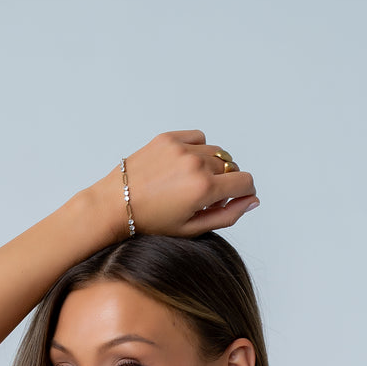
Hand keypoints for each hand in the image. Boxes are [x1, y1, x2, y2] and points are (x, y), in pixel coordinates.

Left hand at [93, 130, 259, 238]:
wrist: (114, 205)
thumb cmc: (151, 223)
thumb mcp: (192, 228)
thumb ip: (228, 215)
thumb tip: (253, 200)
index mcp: (204, 189)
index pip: (246, 182)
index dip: (246, 192)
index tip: (237, 198)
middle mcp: (196, 164)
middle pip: (231, 168)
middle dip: (225, 182)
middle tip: (203, 197)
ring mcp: (181, 148)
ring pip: (216, 152)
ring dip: (212, 166)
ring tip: (191, 182)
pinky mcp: (168, 138)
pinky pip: (198, 138)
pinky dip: (198, 149)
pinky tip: (184, 165)